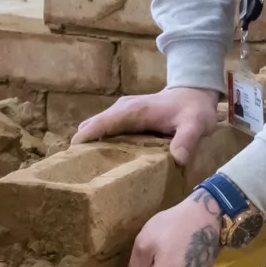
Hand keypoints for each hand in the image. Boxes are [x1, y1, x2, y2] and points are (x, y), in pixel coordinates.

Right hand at [74, 85, 228, 166]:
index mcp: (132, 111)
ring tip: (87, 172)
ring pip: (95, 128)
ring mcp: (121, 112)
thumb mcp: (196, 124)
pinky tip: (103, 162)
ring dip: (89, 146)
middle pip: (90, 127)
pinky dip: (99, 143)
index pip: (99, 124)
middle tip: (78, 174)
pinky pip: (104, 129)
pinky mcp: (124, 117)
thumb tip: (178, 159)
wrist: (194, 92)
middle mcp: (121, 109)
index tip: (69, 160)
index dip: (83, 140)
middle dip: (81, 148)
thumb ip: (187, 140)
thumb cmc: (194, 109)